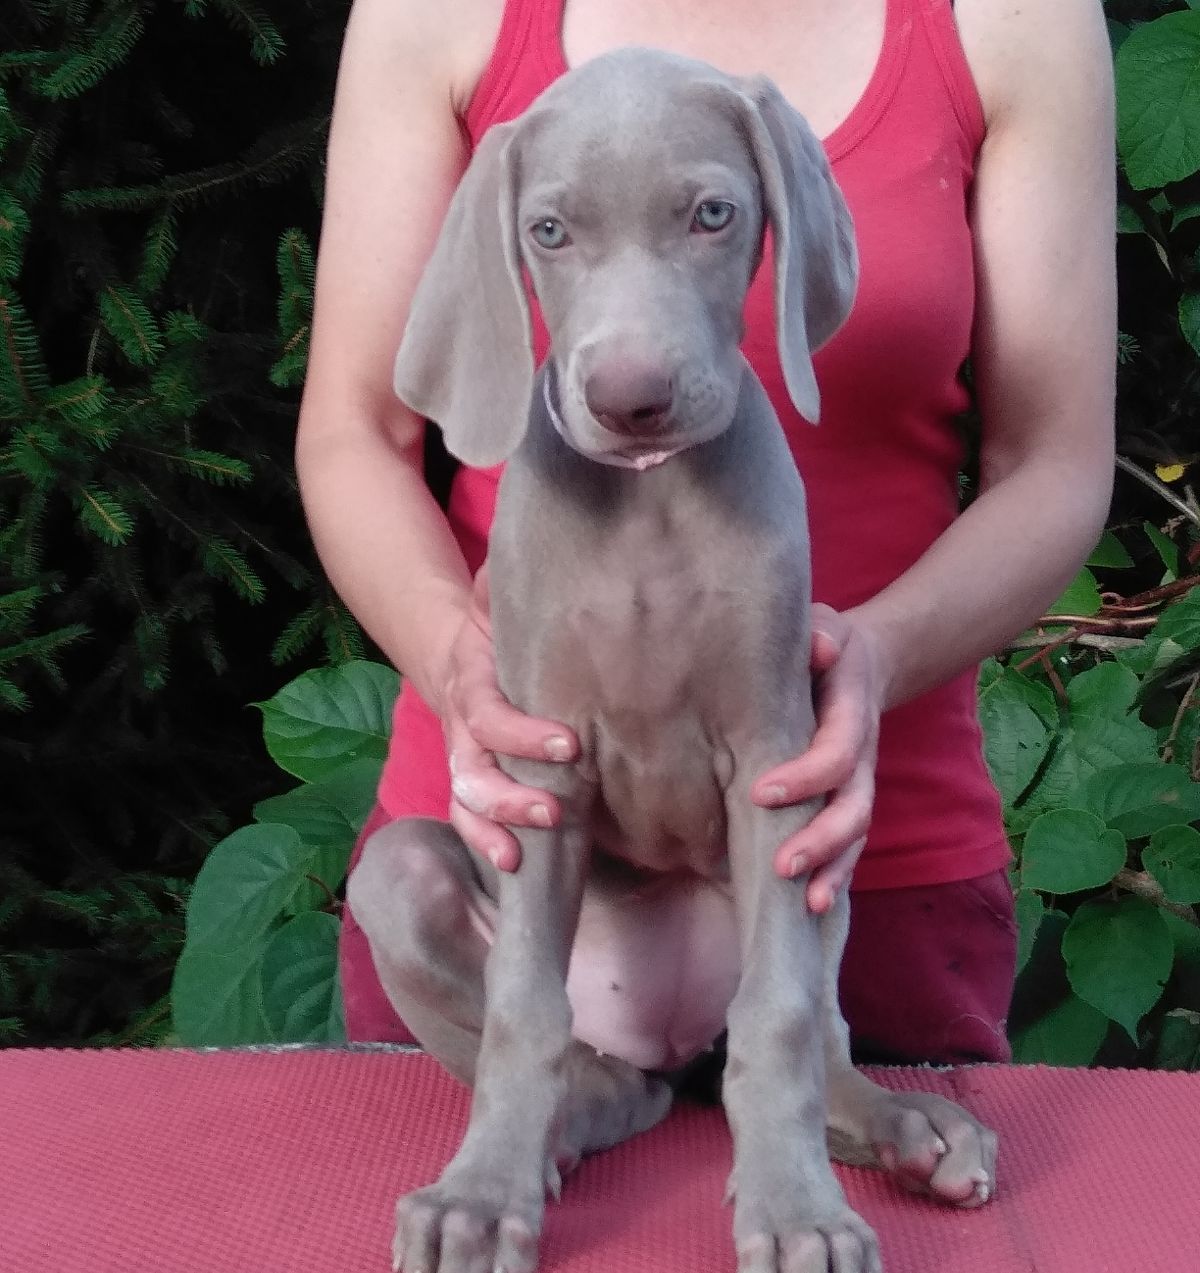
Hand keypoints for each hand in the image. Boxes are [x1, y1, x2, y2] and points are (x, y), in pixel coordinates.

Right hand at [440, 565, 578, 871]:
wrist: (455, 652)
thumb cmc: (493, 627)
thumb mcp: (493, 597)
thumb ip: (501, 584)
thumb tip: (530, 538)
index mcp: (472, 680)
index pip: (488, 714)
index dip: (522, 734)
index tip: (570, 746)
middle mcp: (462, 726)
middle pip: (471, 770)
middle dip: (509, 795)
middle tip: (557, 809)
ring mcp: (463, 758)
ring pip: (466, 801)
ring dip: (495, 827)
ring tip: (526, 852)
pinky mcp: (472, 782)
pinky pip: (469, 818)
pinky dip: (485, 842)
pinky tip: (515, 866)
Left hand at [751, 604, 886, 913]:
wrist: (862, 662)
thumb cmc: (827, 646)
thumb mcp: (825, 626)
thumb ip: (820, 634)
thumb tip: (819, 647)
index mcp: (852, 713)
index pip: (837, 752)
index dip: (805, 776)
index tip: (760, 792)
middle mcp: (862, 756)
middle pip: (853, 807)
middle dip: (821, 839)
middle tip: (781, 864)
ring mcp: (858, 784)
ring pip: (855, 834)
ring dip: (832, 868)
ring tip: (802, 899)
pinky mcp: (847, 801)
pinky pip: (848, 845)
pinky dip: (835, 876)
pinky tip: (810, 907)